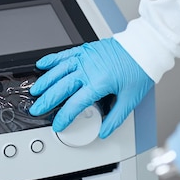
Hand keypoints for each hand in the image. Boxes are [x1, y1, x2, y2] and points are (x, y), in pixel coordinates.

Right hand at [29, 38, 152, 137]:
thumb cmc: (139, 69)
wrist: (144, 48)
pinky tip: (42, 65)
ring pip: (59, 70)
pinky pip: (64, 54)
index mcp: (100, 83)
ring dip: (45, 81)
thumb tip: (105, 131)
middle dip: (47, 100)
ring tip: (35, 91)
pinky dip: (52, 60)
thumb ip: (115, 117)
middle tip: (37, 109)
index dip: (65, 117)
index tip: (59, 124)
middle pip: (62, 87)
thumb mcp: (130, 99)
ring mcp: (86, 58)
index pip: (76, 104)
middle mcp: (89, 69)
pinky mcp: (86, 50)